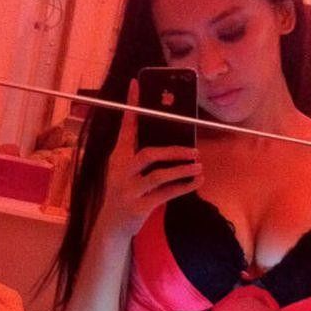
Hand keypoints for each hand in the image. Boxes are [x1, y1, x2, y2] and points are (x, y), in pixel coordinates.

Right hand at [97, 79, 203, 237]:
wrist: (111, 227)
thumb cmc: (125, 193)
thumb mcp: (126, 171)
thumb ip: (141, 156)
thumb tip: (171, 140)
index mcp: (118, 157)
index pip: (126, 127)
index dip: (132, 106)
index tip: (136, 84)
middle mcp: (121, 171)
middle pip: (148, 154)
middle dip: (174, 151)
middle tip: (194, 151)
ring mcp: (129, 190)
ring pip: (159, 175)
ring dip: (182, 170)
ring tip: (199, 166)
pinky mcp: (139, 206)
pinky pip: (165, 194)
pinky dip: (183, 187)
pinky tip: (197, 182)